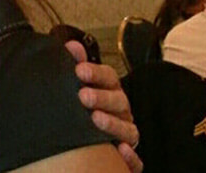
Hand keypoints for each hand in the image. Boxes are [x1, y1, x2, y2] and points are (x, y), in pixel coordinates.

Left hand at [65, 40, 142, 172]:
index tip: (80, 70)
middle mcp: (121, 110)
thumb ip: (77, 64)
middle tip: (83, 96)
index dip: (96, 73)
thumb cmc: (85, 103)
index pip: (109, 77)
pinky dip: (130, 158)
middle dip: (102, 98)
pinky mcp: (128, 155)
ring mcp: (126, 131)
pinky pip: (134, 160)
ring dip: (113, 124)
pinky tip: (119, 150)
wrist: (84, 134)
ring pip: (127, 129)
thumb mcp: (80, 83)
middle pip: (119, 101)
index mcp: (110, 90)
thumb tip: (71, 46)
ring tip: (95, 119)